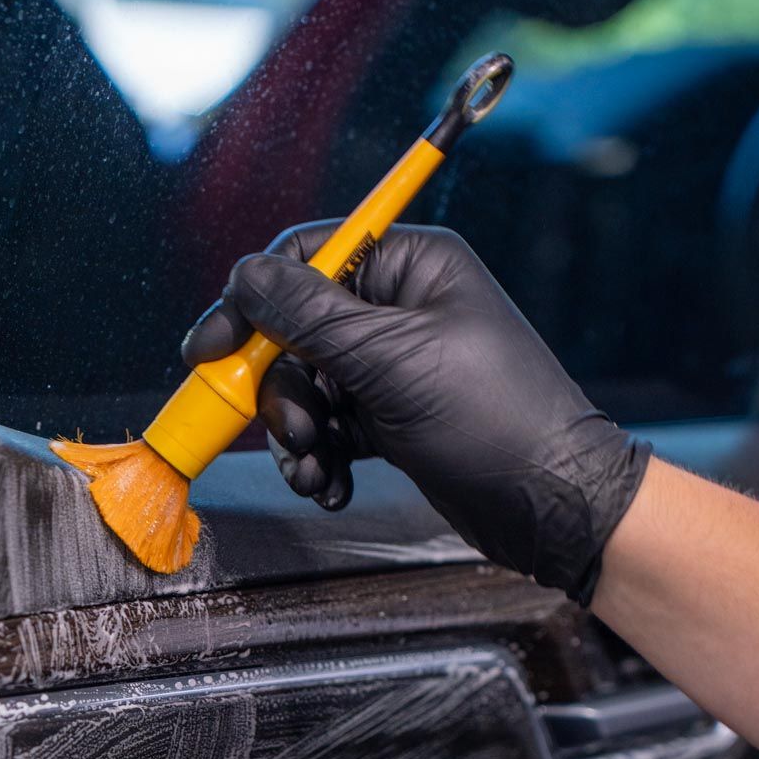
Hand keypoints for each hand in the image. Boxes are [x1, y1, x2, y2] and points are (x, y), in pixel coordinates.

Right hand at [181, 224, 648, 604]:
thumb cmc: (491, 417)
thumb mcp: (391, 360)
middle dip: (280, 391)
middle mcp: (400, 307)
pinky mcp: (392, 417)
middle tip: (292, 433)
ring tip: (316, 468)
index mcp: (411, 264)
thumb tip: (245, 277)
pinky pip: (330, 427)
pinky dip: (321, 458)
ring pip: (305, 387)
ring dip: (296, 435)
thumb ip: (310, 316)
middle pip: (294, 331)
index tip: (208, 350)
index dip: (251, 301)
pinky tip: (331, 485)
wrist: (549, 503)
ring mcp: (394, 366)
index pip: (307, 256)